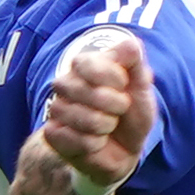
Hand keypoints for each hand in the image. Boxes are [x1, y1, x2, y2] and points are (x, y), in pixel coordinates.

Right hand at [40, 32, 153, 194]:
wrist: (122, 150)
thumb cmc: (130, 116)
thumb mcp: (142, 89)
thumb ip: (136, 64)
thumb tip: (132, 44)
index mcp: (83, 65)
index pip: (90, 63)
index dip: (115, 78)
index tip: (123, 86)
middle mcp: (65, 84)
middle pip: (90, 92)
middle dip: (116, 106)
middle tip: (117, 110)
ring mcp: (56, 109)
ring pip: (87, 118)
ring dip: (106, 126)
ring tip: (107, 126)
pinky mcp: (52, 134)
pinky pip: (80, 140)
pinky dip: (96, 144)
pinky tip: (96, 141)